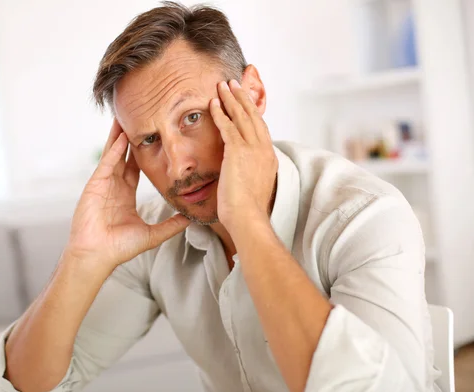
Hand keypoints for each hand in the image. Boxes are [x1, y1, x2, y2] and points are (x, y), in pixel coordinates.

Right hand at [66, 119, 189, 274]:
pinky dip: (114, 149)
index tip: (153, 137)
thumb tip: (190, 219)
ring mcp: (103, 184)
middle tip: (139, 119)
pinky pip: (107, 163)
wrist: (98, 256)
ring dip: (120, 136)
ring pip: (114, 154)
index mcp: (125, 195)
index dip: (143, 152)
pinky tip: (121, 136)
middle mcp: (114, 186)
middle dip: (131, 138)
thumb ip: (171, 225)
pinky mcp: (95, 185)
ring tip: (127, 117)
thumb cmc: (119, 248)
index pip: (136, 168)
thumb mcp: (152, 234)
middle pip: (124, 155)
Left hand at [209, 80, 277, 231]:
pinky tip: (213, 103)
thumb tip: (238, 172)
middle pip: (253, 116)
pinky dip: (220, 113)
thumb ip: (247, 173)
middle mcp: (263, 149)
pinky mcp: (238, 152)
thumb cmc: (247, 210)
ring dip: (231, 98)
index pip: (260, 128)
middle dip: (242, 97)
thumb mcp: (252, 186)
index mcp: (268, 157)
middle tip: (233, 83)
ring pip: (241, 116)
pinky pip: (228, 126)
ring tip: (223, 85)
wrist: (248, 217)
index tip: (245, 100)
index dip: (252, 112)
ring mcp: (253, 149)